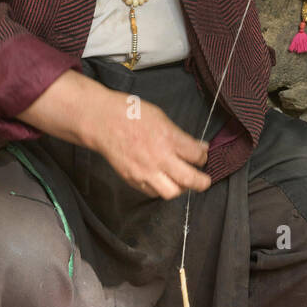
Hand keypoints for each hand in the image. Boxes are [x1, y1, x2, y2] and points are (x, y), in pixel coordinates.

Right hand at [96, 93, 210, 199]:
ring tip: (181, 181)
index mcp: (169, 139)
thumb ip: (180, 135)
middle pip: (190, 180)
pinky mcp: (133, 179)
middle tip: (204, 181)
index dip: (203, 156)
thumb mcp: (162, 117)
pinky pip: (153, 193)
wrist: (102, 121)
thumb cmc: (131, 114)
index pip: (197, 156)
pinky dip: (160, 188)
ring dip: (180, 188)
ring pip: (172, 192)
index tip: (202, 155)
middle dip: (202, 182)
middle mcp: (159, 158)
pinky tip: (162, 179)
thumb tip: (199, 146)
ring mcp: (145, 171)